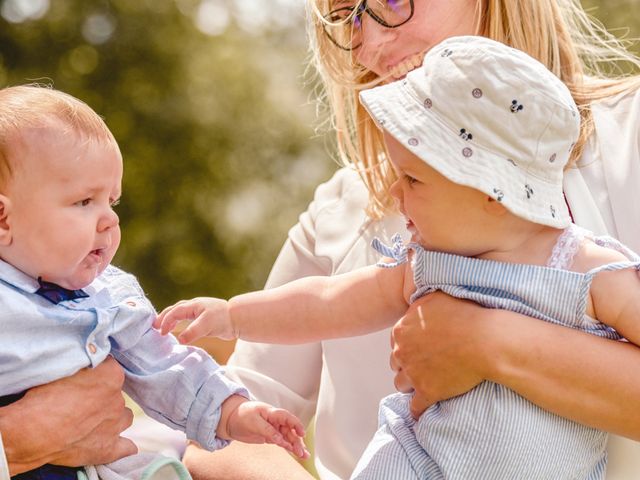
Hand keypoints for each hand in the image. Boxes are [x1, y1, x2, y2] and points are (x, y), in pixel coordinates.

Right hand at [1, 356, 135, 474]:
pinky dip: (122, 446)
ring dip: (113, 416)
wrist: (32, 432)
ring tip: (93, 419)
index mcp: (111, 376)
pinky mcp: (107, 448)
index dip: (96, 372)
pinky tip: (115, 442)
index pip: (110, 367)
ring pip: (124, 416)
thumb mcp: (65, 367)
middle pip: (116, 394)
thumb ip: (84, 362)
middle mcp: (118, 400)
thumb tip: (90, 357)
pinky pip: (127, 448)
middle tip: (81, 400)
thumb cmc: (43, 397)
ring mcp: (115, 425)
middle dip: (102, 395)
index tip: (84, 377)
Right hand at [154, 297, 233, 342]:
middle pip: (175, 309)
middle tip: (154, 327)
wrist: (238, 319)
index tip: (161, 333)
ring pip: (180, 313)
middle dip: (164, 317)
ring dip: (170, 319)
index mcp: (193, 305)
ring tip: (163, 329)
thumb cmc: (222, 320)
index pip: (174, 312)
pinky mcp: (203, 318)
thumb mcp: (207, 326)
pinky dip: (179, 323)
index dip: (166, 321)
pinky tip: (178, 330)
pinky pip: (187, 319)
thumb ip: (193, 332)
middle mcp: (194, 306)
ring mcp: (199, 311)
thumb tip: (179, 340)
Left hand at [217, 396, 308, 459]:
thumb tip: (279, 438)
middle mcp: (275, 420)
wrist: (231, 419)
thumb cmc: (242, 414)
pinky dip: (288, 447)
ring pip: (288, 437)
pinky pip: (282, 441)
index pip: (288, 418)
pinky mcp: (270, 436)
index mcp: (272, 413)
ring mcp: (273, 429)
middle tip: (302, 452)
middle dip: (297, 441)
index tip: (302, 434)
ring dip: (295, 446)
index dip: (296, 425)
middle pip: (290, 430)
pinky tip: (294, 452)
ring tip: (304, 455)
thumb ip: (267, 430)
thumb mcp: (254, 421)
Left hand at [390, 292, 494, 418]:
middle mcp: (401, 352)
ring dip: (411, 385)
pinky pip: (415, 407)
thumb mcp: (436, 297)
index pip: (395, 341)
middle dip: (408, 364)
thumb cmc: (466, 315)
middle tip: (424, 365)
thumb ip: (419, 303)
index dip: (408, 345)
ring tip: (424, 384)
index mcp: (400, 329)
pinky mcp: (427, 392)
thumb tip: (414, 304)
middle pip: (396, 362)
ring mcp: (413, 373)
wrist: (485, 341)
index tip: (420, 348)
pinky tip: (422, 410)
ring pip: (401, 384)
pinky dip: (418, 410)